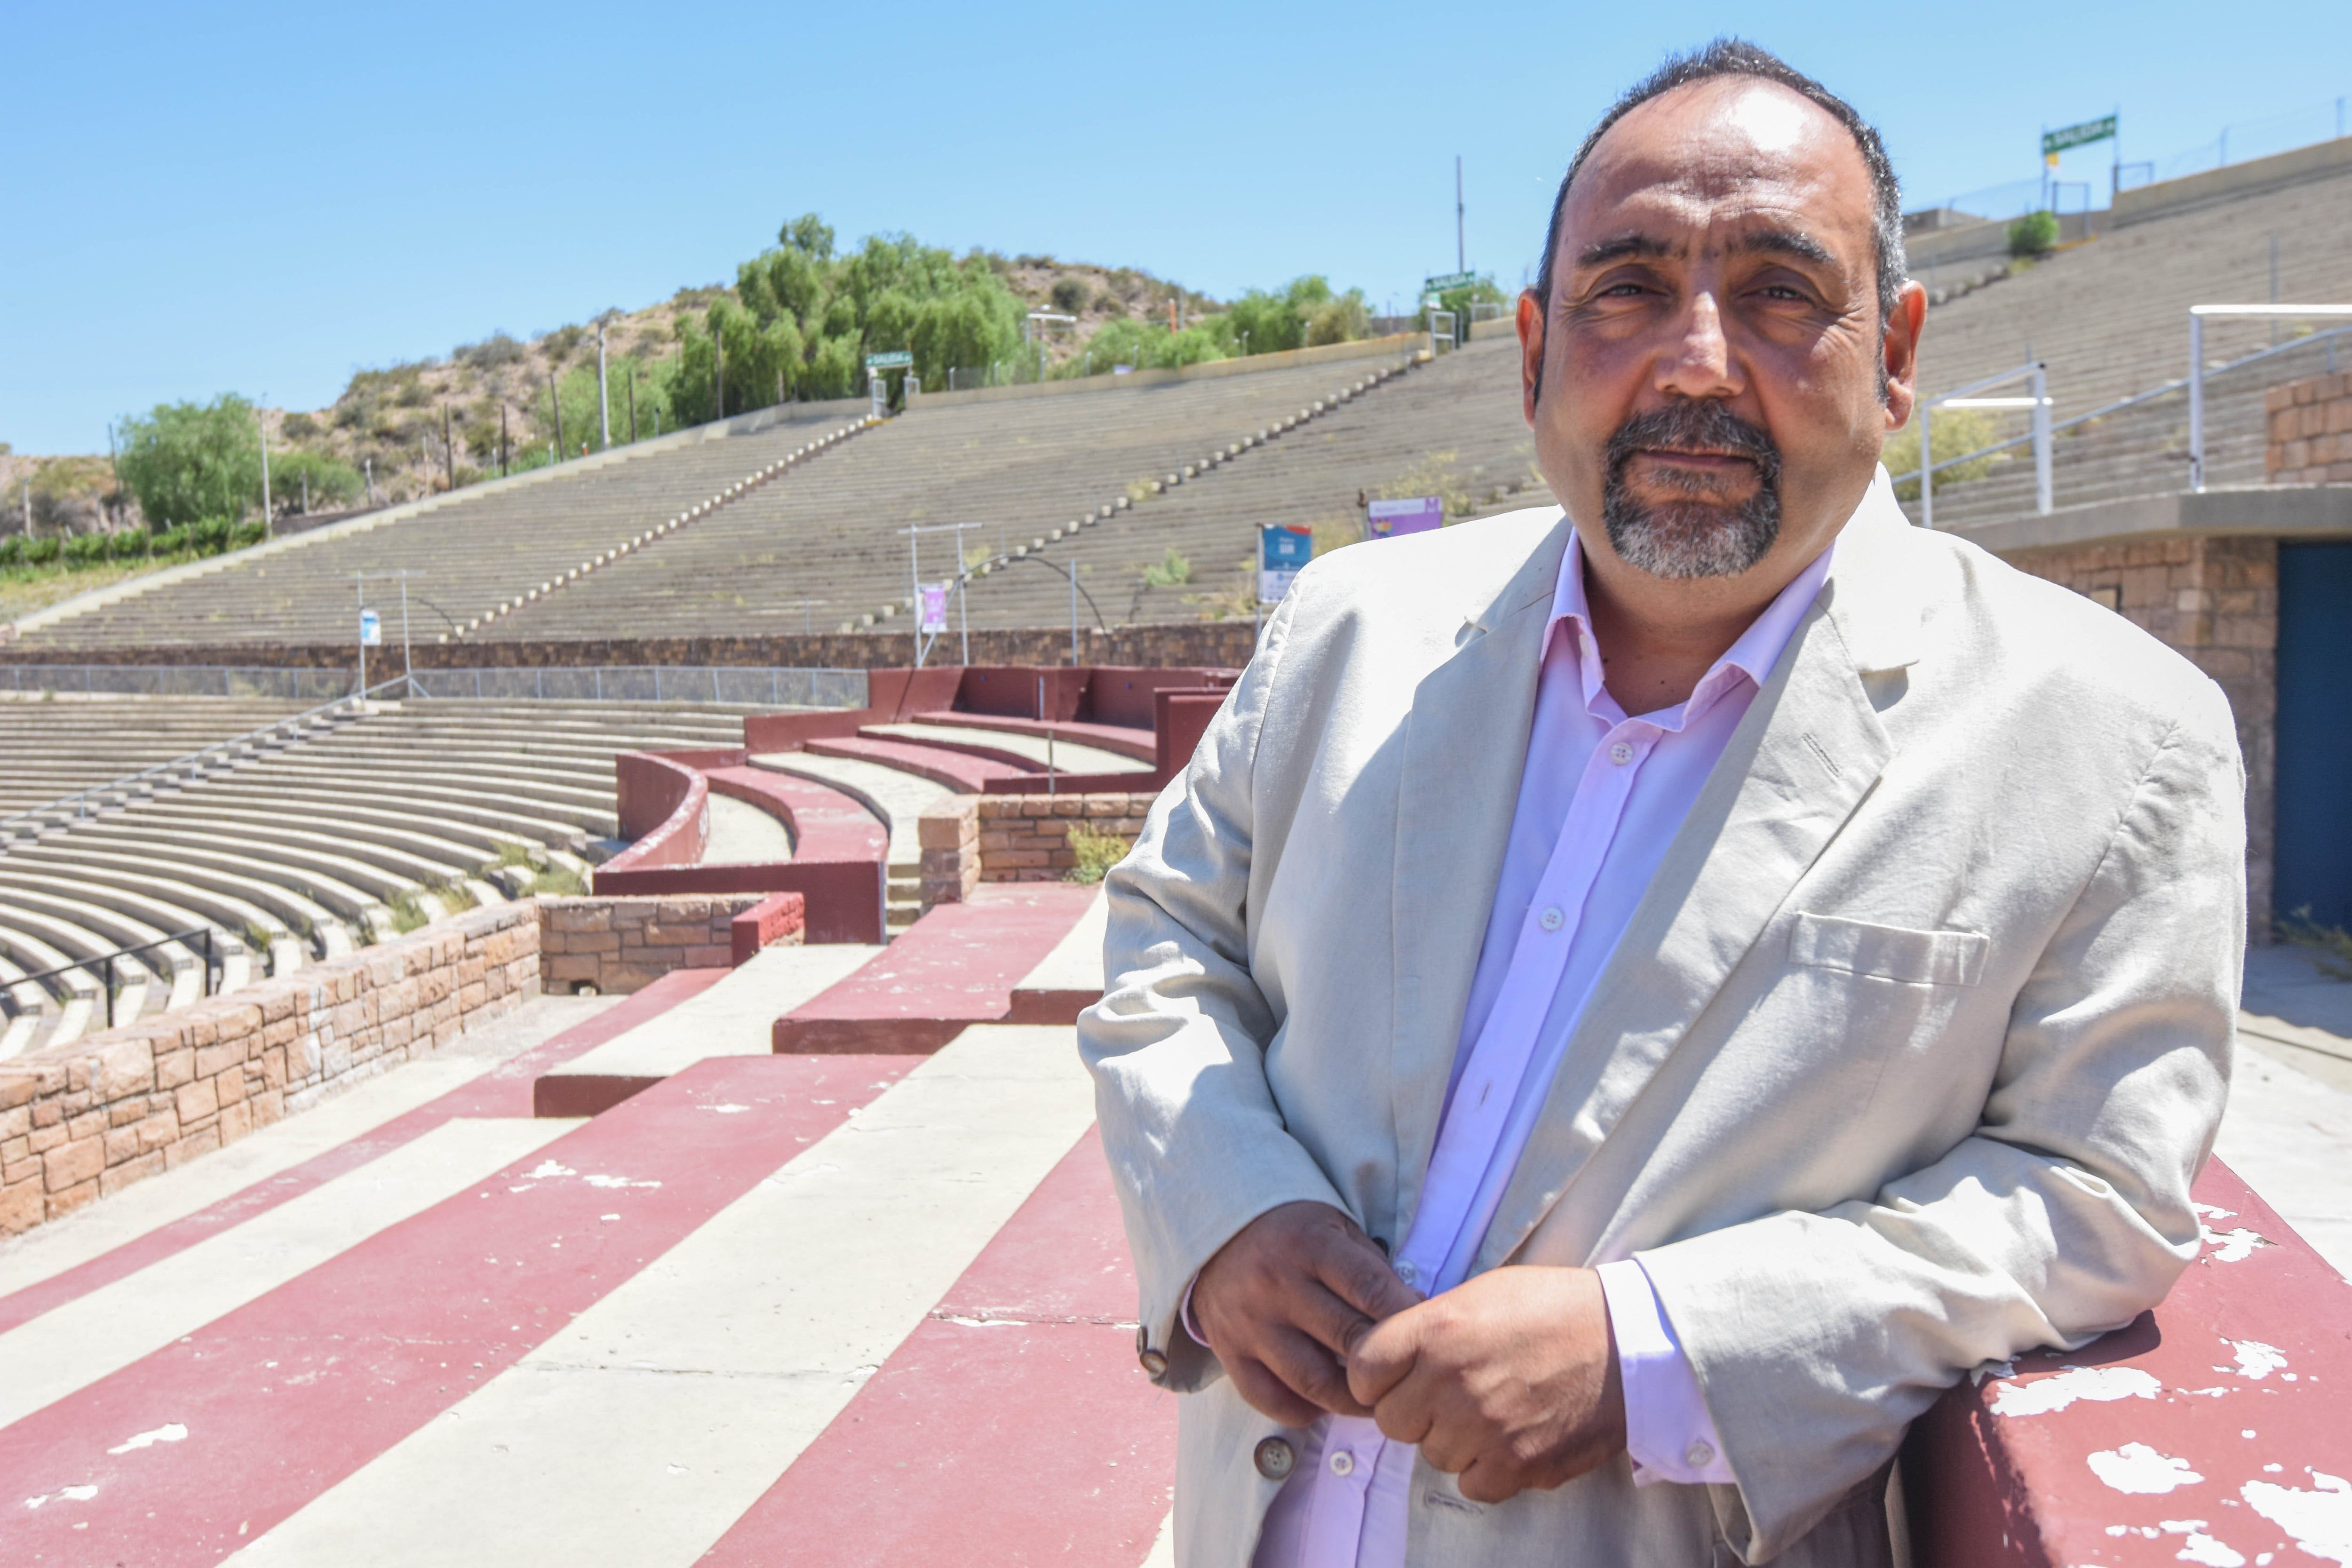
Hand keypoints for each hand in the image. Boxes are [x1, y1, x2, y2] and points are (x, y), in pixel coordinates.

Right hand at [1191, 1201, 1422, 1426]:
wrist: (1217, 1232)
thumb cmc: (1293, 1234)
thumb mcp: (1335, 1230)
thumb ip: (1372, 1270)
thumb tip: (1416, 1315)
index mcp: (1309, 1245)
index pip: (1370, 1290)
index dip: (1405, 1319)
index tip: (1427, 1337)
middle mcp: (1276, 1284)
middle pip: (1347, 1340)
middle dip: (1386, 1364)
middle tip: (1410, 1378)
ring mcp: (1250, 1323)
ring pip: (1312, 1382)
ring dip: (1353, 1400)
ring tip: (1375, 1399)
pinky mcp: (1228, 1351)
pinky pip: (1269, 1399)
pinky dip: (1303, 1411)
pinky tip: (1324, 1404)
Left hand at [1346, 1265, 1624, 1503]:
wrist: (1629, 1342)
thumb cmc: (1554, 1309)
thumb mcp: (1481, 1293)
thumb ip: (1430, 1327)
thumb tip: (1392, 1359)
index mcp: (1437, 1330)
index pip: (1361, 1369)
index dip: (1374, 1376)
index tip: (1393, 1375)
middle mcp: (1451, 1381)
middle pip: (1392, 1420)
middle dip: (1414, 1409)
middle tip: (1450, 1393)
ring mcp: (1484, 1428)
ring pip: (1432, 1454)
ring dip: (1453, 1438)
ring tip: (1493, 1408)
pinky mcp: (1517, 1465)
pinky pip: (1471, 1482)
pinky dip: (1486, 1467)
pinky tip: (1511, 1436)